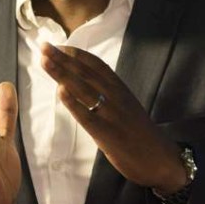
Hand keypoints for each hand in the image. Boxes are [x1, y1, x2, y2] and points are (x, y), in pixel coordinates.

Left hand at [40, 44, 185, 192]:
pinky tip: (60, 91)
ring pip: (83, 89)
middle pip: (86, 72)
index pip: (96, 64)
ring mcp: (112, 114)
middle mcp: (116, 96)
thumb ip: (109, 94)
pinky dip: (73, 102)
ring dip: (62, 73)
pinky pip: (87, 116)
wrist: (161, 158)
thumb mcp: (127, 106)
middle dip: (63, 58)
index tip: (58, 45)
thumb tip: (84, 83)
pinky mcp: (108, 134)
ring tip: (44, 61)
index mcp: (121, 88)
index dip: (76, 54)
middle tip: (43, 45)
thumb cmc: (141, 133)